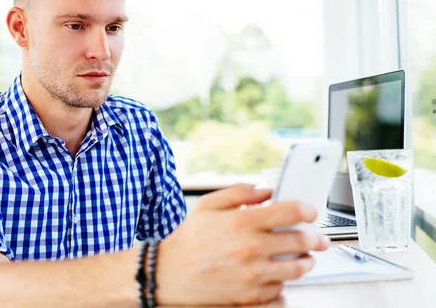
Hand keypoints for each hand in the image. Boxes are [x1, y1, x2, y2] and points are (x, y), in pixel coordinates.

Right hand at [156, 184, 330, 305]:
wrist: (168, 274)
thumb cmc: (188, 240)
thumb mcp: (208, 205)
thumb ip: (239, 192)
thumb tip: (265, 190)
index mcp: (242, 222)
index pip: (289, 212)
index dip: (306, 210)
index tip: (311, 212)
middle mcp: (250, 248)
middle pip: (300, 241)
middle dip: (314, 238)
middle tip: (318, 238)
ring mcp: (253, 274)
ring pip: (296, 268)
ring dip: (306, 261)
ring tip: (305, 258)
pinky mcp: (250, 296)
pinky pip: (280, 290)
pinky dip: (284, 282)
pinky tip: (279, 275)